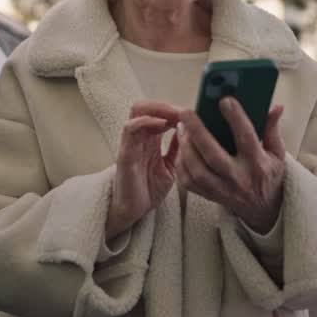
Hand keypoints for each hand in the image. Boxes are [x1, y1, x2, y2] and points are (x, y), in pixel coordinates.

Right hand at [107, 101, 182, 238]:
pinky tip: (164, 125)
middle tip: (183, 112)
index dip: (173, 109)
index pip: (157, 112)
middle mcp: (138, 137)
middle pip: (146, 105)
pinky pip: (130, 127)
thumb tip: (189, 132)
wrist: (134, 211)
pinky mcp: (125, 152)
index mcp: (148, 139)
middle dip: (165, 105)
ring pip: (138, 110)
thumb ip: (176, 149)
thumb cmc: (149, 189)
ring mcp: (130, 142)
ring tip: (175, 116)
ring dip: (159, 109)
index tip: (191, 114)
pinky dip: (147, 121)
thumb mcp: (170, 166)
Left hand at [176, 99, 285, 232]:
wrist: (263, 208)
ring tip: (181, 128)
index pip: (246, 138)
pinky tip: (180, 148)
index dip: (236, 119)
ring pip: (198, 170)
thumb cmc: (268, 174)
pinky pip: (189, 182)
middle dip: (198, 132)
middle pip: (213, 155)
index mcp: (258, 164)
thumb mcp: (277, 153)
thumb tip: (276, 107)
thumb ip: (272, 129)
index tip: (225, 101)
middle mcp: (239, 178)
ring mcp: (223, 189)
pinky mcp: (209, 196)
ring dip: (186, 148)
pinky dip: (181, 164)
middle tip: (186, 113)